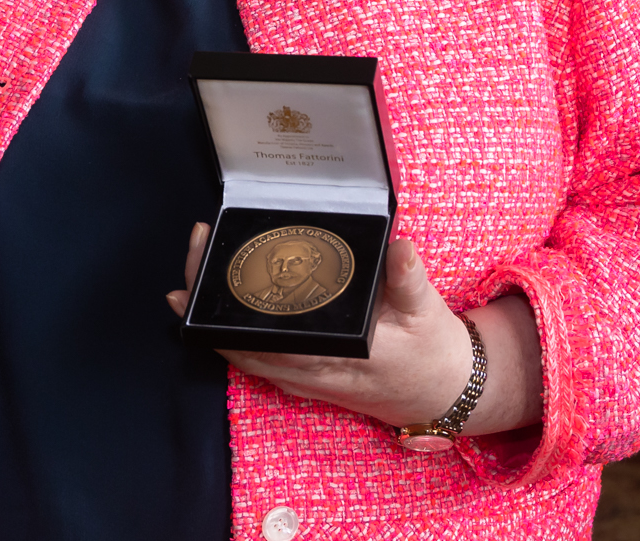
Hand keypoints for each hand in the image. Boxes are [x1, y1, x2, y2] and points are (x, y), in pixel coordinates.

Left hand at [165, 224, 542, 434]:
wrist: (443, 394)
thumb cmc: (432, 350)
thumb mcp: (427, 311)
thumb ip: (408, 280)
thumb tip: (398, 246)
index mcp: (334, 358)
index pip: (264, 342)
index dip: (226, 315)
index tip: (202, 280)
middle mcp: (310, 375)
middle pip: (240, 346)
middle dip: (208, 305)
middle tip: (196, 250)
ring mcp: (305, 380)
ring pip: (245, 355)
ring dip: (215, 318)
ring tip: (198, 268)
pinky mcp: (307, 377)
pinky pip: (258, 359)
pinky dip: (233, 332)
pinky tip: (226, 302)